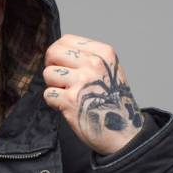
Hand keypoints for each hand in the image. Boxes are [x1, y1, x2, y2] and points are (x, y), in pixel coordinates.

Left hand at [42, 34, 143, 155]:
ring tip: (69, 94)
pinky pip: (48, 94)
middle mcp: (94, 64)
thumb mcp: (111, 71)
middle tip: (60, 80)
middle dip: (52, 66)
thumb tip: (59, 53)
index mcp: (104, 53)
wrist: (124, 132)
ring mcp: (81, 82)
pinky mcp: (70, 101)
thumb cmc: (115, 103)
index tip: (60, 63)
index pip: (66, 40)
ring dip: (54, 86)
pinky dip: (54, 102)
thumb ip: (88, 58)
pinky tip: (67, 107)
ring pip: (48, 74)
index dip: (58, 52)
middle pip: (53, 53)